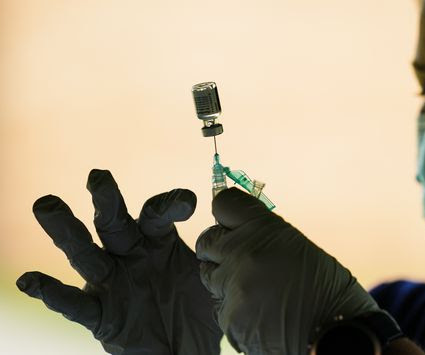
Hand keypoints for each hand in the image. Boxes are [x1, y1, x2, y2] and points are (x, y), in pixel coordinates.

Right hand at [16, 169, 221, 354]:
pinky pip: (74, 304)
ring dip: (66, 230)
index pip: (157, 213)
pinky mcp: (101, 315)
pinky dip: (52, 293)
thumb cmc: (200, 308)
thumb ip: (220, 250)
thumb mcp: (215, 275)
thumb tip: (237, 224)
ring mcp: (113, 283)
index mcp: (159, 241)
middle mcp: (131, 255)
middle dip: (106, 199)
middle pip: (114, 222)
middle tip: (98, 176)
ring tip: (48, 204)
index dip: (169, 203)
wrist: (189, 350)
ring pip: (85, 253)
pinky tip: (30, 281)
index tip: (188, 203)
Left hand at [196, 188, 397, 354]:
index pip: (224, 205)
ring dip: (226, 280)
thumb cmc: (325, 289)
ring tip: (257, 290)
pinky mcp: (229, 318)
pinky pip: (220, 306)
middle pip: (207, 240)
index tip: (231, 224)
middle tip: (238, 259)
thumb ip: (262, 234)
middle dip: (219, 249)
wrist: (336, 332)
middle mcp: (244, 252)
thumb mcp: (297, 246)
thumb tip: (236, 229)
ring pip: (209, 275)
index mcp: (264, 228)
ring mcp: (234, 287)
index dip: (226, 215)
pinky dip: (235, 309)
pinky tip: (260, 312)